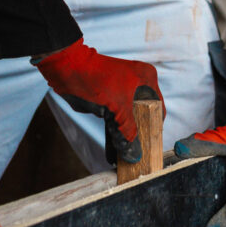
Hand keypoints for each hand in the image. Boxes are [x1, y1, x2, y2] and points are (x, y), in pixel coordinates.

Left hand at [35, 38, 164, 163]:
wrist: (68, 70)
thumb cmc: (97, 80)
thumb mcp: (117, 106)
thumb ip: (128, 128)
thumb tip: (134, 151)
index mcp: (146, 78)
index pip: (158, 105)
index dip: (155, 126)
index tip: (152, 144)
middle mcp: (137, 83)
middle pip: (143, 113)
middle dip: (139, 134)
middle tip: (137, 154)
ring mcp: (123, 91)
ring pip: (129, 118)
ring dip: (125, 135)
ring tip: (125, 156)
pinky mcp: (110, 99)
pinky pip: (116, 119)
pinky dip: (115, 132)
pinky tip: (113, 151)